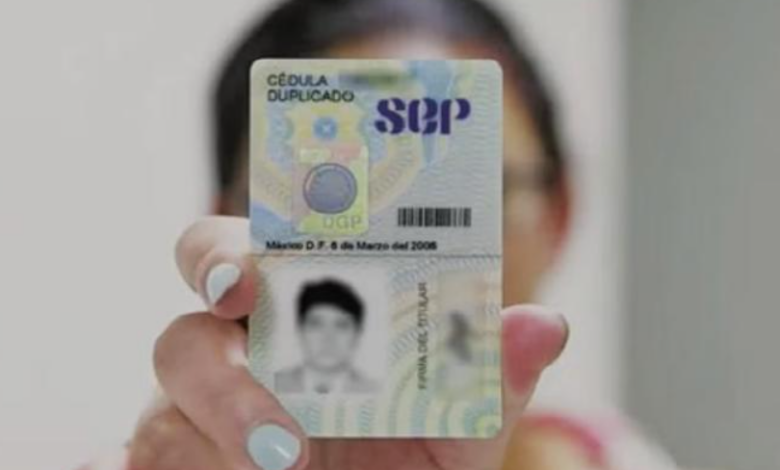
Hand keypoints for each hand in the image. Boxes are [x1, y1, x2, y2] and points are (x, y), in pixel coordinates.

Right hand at [126, 216, 568, 469]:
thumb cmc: (414, 451)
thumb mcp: (461, 421)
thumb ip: (490, 372)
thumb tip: (544, 324)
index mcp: (291, 310)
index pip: (232, 253)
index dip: (223, 254)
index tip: (245, 280)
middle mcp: (233, 356)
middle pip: (180, 335)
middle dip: (218, 377)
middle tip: (280, 432)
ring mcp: (192, 422)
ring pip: (159, 419)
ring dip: (218, 453)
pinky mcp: (174, 468)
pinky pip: (145, 469)